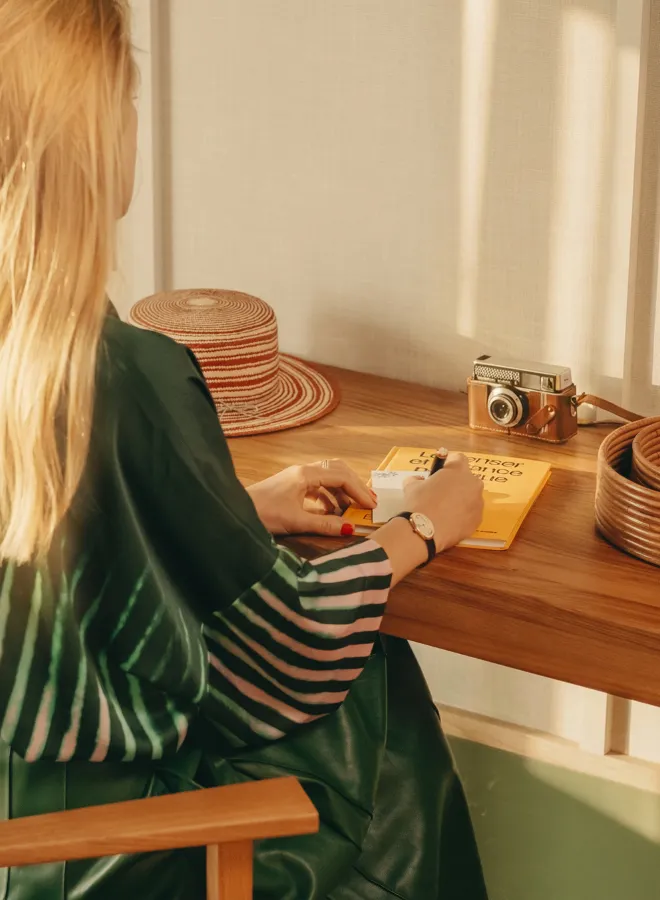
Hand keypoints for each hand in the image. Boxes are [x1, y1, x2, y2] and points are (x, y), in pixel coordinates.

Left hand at [247, 459, 375, 535]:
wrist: (237, 511)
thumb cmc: (263, 514)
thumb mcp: (296, 522)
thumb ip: (325, 524)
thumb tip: (350, 528)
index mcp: (305, 475)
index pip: (342, 476)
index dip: (359, 491)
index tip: (371, 506)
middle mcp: (303, 471)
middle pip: (338, 471)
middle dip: (355, 486)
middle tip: (369, 503)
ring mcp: (297, 476)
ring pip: (328, 477)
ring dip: (343, 491)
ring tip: (353, 509)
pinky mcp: (292, 485)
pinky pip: (318, 485)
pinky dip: (330, 496)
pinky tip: (333, 511)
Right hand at [402, 453, 483, 550]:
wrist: (425, 530)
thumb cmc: (419, 503)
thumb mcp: (411, 486)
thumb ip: (417, 478)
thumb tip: (419, 480)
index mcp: (458, 469)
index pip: (458, 458)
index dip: (449, 464)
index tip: (441, 472)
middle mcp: (473, 483)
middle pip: (467, 478)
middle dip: (457, 483)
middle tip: (442, 493)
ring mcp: (478, 502)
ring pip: (471, 497)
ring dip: (462, 500)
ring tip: (446, 511)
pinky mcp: (478, 519)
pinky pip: (471, 513)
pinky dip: (463, 516)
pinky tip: (450, 522)